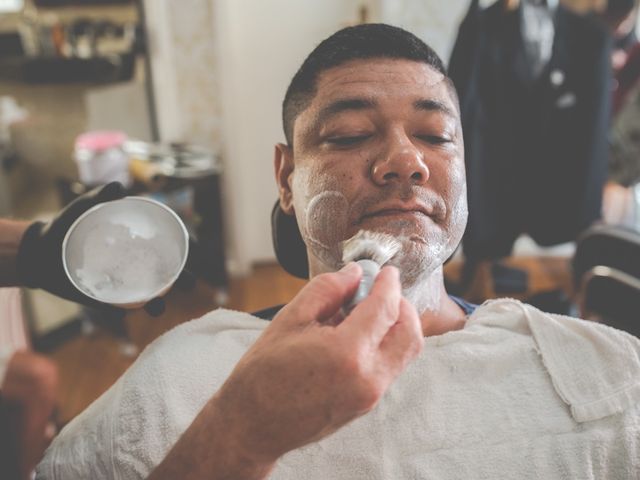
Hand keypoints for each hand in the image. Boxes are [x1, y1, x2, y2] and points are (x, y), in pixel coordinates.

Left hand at [15, 182, 193, 316]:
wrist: (39, 252)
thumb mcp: (81, 208)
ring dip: (159, 302)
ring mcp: (125, 280)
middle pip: (168, 270)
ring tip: (158, 307)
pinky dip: (128, 310)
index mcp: (139, 238)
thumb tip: (119, 187)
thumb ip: (98, 197)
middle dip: (183, 277)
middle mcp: (137, 260)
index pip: (172, 241)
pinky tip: (127, 311)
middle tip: (187, 282)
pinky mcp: (109, 296)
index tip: (195, 249)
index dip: (189, 245)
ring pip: (151, 293)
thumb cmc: (66, 226)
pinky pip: (123, 306)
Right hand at [214, 262, 423, 467]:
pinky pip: (390, 367)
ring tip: (365, 313)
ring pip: (405, 352)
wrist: (253, 425)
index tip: (385, 272)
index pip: (386, 309)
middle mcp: (368, 378)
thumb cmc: (264, 373)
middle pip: (411, 333)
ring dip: (395, 326)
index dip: (388, 284)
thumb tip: (353, 274)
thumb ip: (327, 290)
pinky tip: (357, 335)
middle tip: (381, 291)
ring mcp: (371, 395)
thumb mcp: (290, 319)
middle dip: (402, 306)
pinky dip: (385, 345)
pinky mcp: (367, 404)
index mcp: (347, 353)